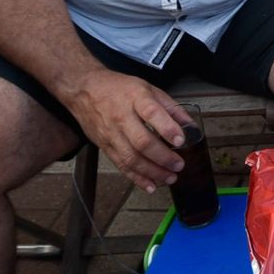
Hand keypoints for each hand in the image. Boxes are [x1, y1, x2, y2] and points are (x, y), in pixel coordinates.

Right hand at [64, 69, 191, 192]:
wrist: (84, 90)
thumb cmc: (118, 88)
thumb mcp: (147, 88)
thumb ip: (170, 107)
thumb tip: (190, 125)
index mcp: (135, 98)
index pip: (151, 113)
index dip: (167, 128)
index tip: (181, 140)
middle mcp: (122, 117)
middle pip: (141, 142)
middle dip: (162, 157)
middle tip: (178, 165)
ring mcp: (111, 134)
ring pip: (131, 158)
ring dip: (152, 171)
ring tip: (169, 177)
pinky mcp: (104, 146)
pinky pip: (121, 165)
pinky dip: (137, 178)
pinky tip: (151, 185)